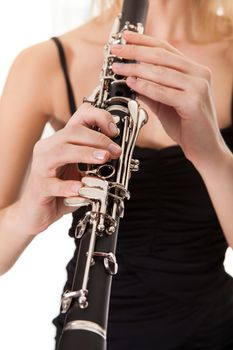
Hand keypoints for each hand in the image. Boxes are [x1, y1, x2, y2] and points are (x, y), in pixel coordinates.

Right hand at [19, 103, 120, 234]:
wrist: (37, 212)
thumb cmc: (60, 191)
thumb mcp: (82, 175)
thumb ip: (98, 167)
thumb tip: (125, 166)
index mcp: (61, 142)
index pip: (79, 117)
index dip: (99, 118)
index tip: (115, 131)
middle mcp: (49, 148)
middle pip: (72, 132)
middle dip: (98, 139)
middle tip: (115, 152)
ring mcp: (42, 166)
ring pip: (62, 151)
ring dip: (86, 153)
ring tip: (103, 159)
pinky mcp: (40, 186)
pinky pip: (54, 183)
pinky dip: (69, 185)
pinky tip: (81, 189)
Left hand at [111, 31, 224, 167]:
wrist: (203, 148)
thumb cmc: (186, 125)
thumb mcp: (164, 103)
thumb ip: (151, 89)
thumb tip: (130, 77)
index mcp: (194, 70)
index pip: (166, 49)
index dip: (143, 41)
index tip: (125, 38)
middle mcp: (199, 74)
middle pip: (161, 57)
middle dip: (135, 52)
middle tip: (116, 50)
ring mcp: (198, 87)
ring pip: (161, 72)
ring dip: (136, 69)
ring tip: (118, 68)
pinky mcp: (194, 102)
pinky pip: (164, 92)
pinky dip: (146, 87)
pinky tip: (132, 83)